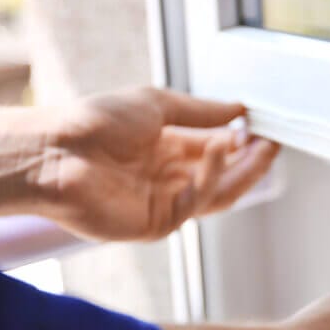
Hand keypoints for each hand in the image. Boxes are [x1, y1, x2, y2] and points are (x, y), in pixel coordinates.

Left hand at [48, 88, 279, 239]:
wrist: (55, 150)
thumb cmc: (94, 123)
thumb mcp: (157, 105)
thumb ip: (201, 112)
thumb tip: (239, 109)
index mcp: (167, 150)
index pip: (216, 150)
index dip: (242, 141)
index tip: (265, 127)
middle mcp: (169, 178)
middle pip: (223, 177)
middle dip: (251, 162)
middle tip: (273, 144)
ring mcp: (164, 203)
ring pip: (217, 194)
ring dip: (243, 173)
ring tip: (262, 148)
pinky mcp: (156, 224)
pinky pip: (195, 202)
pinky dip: (211, 176)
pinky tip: (220, 149)